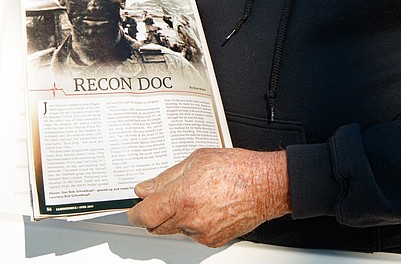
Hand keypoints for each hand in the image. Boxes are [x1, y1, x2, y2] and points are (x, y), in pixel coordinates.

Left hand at [127, 148, 290, 247]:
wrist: (266, 185)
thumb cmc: (237, 168)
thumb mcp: (197, 160)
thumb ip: (166, 177)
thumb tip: (146, 188)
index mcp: (182, 197)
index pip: (145, 214)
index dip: (135, 212)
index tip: (134, 209)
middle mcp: (190, 219)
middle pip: (156, 227)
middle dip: (154, 214)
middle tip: (162, 199)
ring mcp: (201, 233)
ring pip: (175, 230)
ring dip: (175, 218)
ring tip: (193, 197)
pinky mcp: (212, 241)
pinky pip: (192, 234)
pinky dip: (192, 223)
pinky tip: (205, 206)